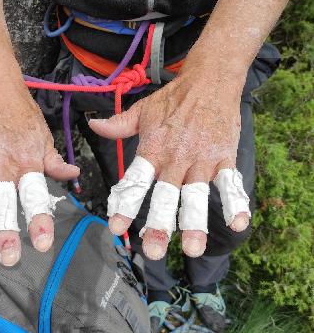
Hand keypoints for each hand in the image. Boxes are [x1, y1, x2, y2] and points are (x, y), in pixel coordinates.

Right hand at [0, 76, 78, 265]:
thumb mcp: (44, 136)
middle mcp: (2, 165)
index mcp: (27, 161)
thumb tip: (73, 175)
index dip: (39, 220)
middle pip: (3, 203)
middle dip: (5, 233)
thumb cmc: (23, 115)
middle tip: (8, 260)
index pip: (35, 195)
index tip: (42, 243)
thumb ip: (54, 161)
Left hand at [89, 62, 250, 259]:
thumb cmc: (173, 98)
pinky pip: (230, 182)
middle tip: (153, 252)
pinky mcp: (225, 156)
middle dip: (159, 225)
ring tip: (192, 249)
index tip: (116, 228)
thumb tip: (94, 126)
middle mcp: (176, 157)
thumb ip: (119, 124)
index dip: (126, 204)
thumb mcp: (143, 110)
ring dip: (194, 223)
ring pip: (197, 195)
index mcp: (153, 148)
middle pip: (165, 195)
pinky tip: (238, 223)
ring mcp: (203, 158)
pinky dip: (236, 202)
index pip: (136, 181)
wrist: (210, 80)